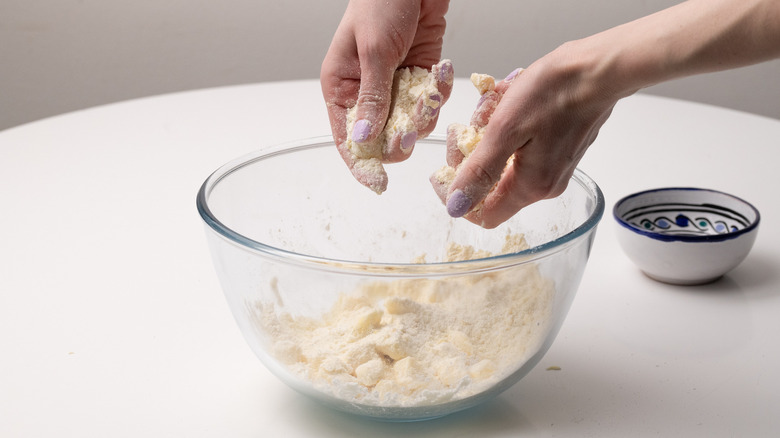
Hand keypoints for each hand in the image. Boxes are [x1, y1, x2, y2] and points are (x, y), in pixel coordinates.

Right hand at [321, 0, 451, 190]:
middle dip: (400, 133)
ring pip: (410, 122)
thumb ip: (373, 97)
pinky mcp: (420, 75)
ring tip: (430, 88)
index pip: (346, 137)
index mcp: (340, 85)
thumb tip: (363, 140)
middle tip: (412, 125)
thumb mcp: (375, 50)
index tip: (377, 183)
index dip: (360, 162)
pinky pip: (430, 102)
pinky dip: (438, 92)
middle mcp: (365, 90)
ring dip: (425, 111)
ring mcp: (394, 84)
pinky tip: (440, 68)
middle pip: (381, 136)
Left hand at [445, 42, 619, 227]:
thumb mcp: (505, 130)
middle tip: (463, 129)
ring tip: (489, 107)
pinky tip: (506, 105)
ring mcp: (554, 168)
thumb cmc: (554, 93)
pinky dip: (506, 131)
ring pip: (503, 165)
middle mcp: (545, 185)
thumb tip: (456, 207)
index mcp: (531, 187)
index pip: (484, 215)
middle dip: (470, 159)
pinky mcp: (559, 150)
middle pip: (491, 188)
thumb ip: (479, 171)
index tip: (443, 172)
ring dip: (487, 139)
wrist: (597, 70)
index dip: (458, 198)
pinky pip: (519, 150)